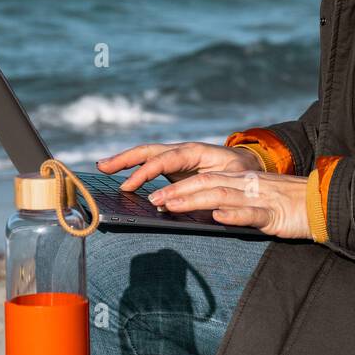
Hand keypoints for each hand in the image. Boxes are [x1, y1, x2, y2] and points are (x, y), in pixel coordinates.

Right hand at [97, 141, 261, 192]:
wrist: (251, 165)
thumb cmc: (243, 174)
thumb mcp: (233, 181)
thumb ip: (211, 190)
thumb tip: (184, 203)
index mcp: (196, 152)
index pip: (165, 159)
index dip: (146, 173)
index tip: (129, 187)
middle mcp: (183, 151)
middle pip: (150, 151)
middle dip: (126, 158)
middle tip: (103, 166)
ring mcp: (178, 158)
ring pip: (148, 155)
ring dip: (125, 160)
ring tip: (103, 167)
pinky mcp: (176, 167)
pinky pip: (152, 164)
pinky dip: (135, 168)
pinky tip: (121, 177)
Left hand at [147, 170, 313, 240]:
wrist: (322, 203)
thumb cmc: (287, 206)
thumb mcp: (255, 200)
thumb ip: (232, 203)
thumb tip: (204, 211)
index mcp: (240, 181)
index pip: (203, 179)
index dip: (177, 185)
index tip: (155, 196)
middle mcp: (246, 185)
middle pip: (206, 183)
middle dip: (177, 191)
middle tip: (153, 200)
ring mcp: (259, 198)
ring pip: (222, 195)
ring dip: (194, 200)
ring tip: (172, 206)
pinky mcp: (274, 214)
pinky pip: (252, 214)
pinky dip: (234, 215)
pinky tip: (218, 218)